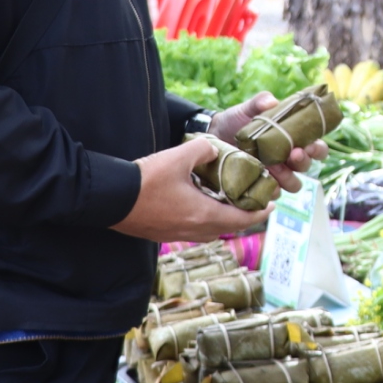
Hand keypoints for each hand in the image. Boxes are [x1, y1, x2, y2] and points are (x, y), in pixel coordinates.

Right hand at [113, 137, 272, 243]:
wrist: (110, 198)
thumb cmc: (146, 180)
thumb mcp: (178, 156)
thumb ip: (203, 149)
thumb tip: (213, 148)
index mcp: (204, 215)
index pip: (242, 219)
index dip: (260, 212)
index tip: (272, 205)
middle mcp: (194, 229)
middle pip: (228, 227)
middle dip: (244, 216)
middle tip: (253, 202)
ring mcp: (177, 234)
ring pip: (210, 230)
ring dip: (223, 219)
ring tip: (228, 203)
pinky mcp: (164, 233)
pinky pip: (194, 229)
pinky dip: (204, 220)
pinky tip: (199, 205)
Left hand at [208, 91, 327, 193]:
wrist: (212, 136)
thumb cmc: (235, 120)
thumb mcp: (247, 109)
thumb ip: (260, 102)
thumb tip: (271, 102)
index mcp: (292, 140)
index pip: (317, 147)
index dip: (318, 148)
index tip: (310, 144)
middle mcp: (288, 159)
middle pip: (307, 166)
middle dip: (303, 161)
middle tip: (294, 153)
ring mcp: (275, 174)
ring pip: (294, 184)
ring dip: (289, 178)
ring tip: (277, 169)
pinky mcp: (261, 186)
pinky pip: (272, 194)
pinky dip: (270, 190)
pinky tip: (263, 182)